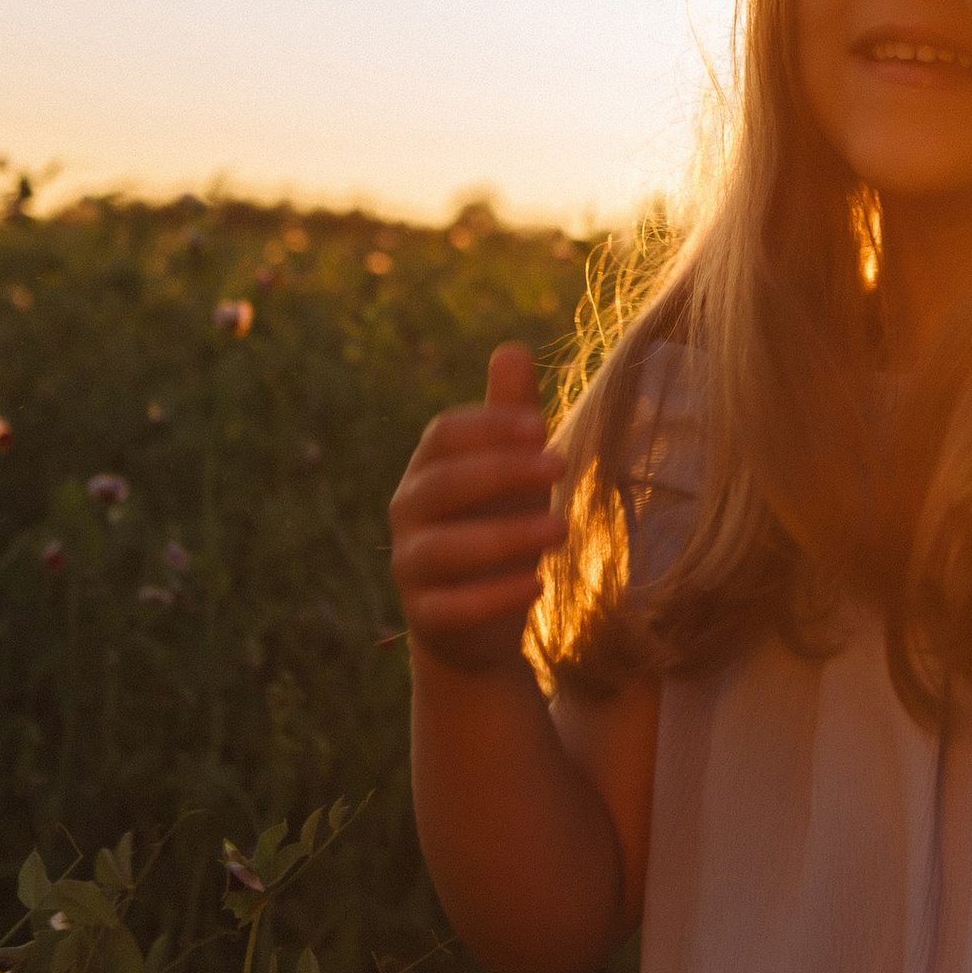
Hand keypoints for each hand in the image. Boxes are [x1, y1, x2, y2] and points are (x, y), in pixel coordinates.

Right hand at [389, 342, 565, 674]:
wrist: (479, 623)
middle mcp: (408, 515)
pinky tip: (537, 585)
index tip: (542, 427)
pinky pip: (451, 607)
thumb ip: (510, 417)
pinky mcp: (426, 618)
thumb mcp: (511, 472)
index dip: (489, 427)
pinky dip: (492, 597)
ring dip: (505, 535)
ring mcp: (411, 568)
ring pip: (444, 548)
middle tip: (562, 466)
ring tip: (563, 527)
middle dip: (501, 471)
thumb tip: (512, 349)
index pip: (444, 435)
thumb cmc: (497, 527)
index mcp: (428, 470)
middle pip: (442, 484)